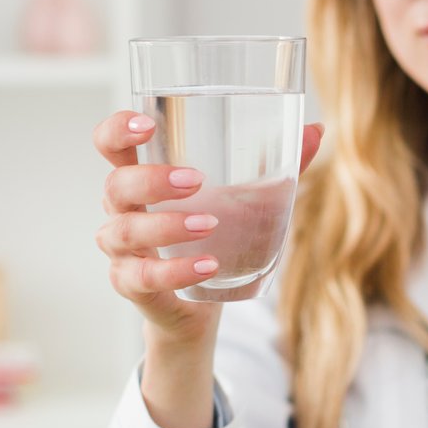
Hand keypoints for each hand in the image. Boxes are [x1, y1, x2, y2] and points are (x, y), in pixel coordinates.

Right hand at [93, 110, 323, 341]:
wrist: (203, 303)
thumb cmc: (218, 235)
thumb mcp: (246, 199)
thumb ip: (276, 164)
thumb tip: (317, 130)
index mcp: (141, 176)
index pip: (110, 144)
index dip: (118, 130)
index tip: (147, 124)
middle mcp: (123, 210)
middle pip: (116, 185)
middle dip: (152, 180)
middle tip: (196, 181)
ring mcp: (122, 250)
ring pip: (126, 232)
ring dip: (167, 226)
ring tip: (210, 224)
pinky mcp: (132, 285)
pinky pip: (144, 277)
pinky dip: (177, 271)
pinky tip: (208, 265)